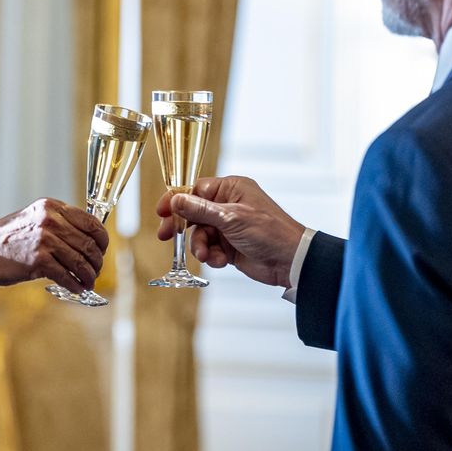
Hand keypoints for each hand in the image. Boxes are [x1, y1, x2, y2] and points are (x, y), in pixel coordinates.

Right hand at [0, 198, 108, 293]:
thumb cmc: (6, 239)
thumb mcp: (33, 219)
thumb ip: (58, 224)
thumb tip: (85, 240)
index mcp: (51, 207)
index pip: (90, 221)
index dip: (102, 238)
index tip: (102, 249)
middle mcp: (50, 220)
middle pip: (88, 243)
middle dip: (97, 260)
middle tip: (96, 269)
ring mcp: (44, 239)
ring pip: (80, 260)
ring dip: (89, 275)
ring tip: (89, 282)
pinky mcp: (38, 260)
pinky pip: (67, 275)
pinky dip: (75, 284)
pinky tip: (77, 288)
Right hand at [155, 176, 304, 287]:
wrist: (290, 261)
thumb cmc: (269, 232)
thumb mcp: (231, 218)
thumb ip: (201, 210)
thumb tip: (176, 200)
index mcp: (231, 189)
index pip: (196, 190)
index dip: (177, 200)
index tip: (161, 211)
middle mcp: (228, 205)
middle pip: (194, 213)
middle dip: (183, 226)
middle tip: (166, 235)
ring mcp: (229, 226)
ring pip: (200, 234)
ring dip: (200, 246)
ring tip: (207, 255)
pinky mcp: (230, 246)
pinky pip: (210, 249)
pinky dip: (212, 256)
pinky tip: (221, 261)